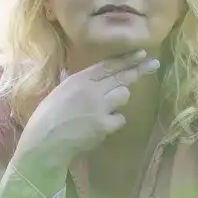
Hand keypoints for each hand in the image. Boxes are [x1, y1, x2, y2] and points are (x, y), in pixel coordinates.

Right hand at [16, 50, 160, 173]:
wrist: (44, 144)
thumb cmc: (46, 118)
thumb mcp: (57, 92)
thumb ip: (71, 82)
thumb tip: (75, 73)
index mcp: (78, 80)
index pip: (108, 65)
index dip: (126, 59)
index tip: (142, 53)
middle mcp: (92, 90)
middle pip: (121, 77)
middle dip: (139, 69)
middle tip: (153, 64)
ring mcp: (100, 108)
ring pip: (124, 95)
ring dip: (120, 98)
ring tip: (107, 105)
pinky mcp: (105, 126)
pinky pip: (120, 118)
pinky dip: (115, 120)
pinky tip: (103, 124)